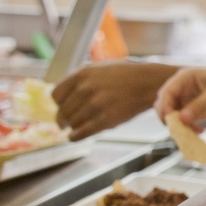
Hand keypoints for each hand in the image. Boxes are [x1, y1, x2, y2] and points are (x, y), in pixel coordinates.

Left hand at [53, 62, 177, 139]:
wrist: (148, 82)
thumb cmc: (126, 75)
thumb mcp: (100, 68)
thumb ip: (81, 79)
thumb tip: (63, 95)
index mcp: (82, 74)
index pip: (56, 95)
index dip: (58, 104)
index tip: (61, 109)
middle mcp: (86, 88)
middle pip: (63, 111)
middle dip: (63, 119)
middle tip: (64, 124)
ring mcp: (96, 104)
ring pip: (73, 123)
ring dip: (73, 127)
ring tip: (77, 127)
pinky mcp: (106, 119)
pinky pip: (82, 133)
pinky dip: (76, 137)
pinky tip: (75, 137)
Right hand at [155, 67, 205, 129]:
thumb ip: (201, 105)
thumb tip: (182, 119)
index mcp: (185, 77)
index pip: (166, 92)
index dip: (165, 107)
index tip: (172, 121)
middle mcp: (182, 89)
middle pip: (164, 106)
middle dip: (169, 119)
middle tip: (180, 130)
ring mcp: (186, 101)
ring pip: (172, 117)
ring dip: (178, 127)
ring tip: (192, 132)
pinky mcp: (193, 113)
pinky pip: (183, 124)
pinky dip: (187, 130)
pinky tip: (199, 132)